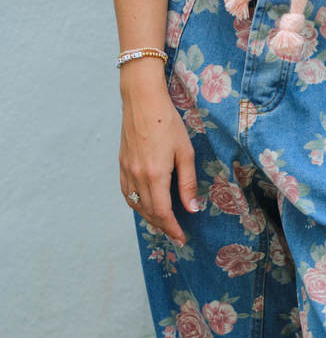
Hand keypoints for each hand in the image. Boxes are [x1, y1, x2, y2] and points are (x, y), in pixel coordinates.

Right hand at [118, 59, 197, 244]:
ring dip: (149, 218)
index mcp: (155, 175)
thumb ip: (188, 183)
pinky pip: (127, 193)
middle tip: (176, 235)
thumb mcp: (186, 153)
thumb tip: (192, 209)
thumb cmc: (168, 123)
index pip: (163, 212)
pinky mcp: (122, 164)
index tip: (182, 238)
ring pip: (136, 205)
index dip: (172, 229)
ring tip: (163, 224)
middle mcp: (137, 176)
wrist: (142, 100)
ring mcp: (127, 170)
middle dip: (163, 227)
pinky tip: (146, 206)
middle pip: (149, 212)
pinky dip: (137, 205)